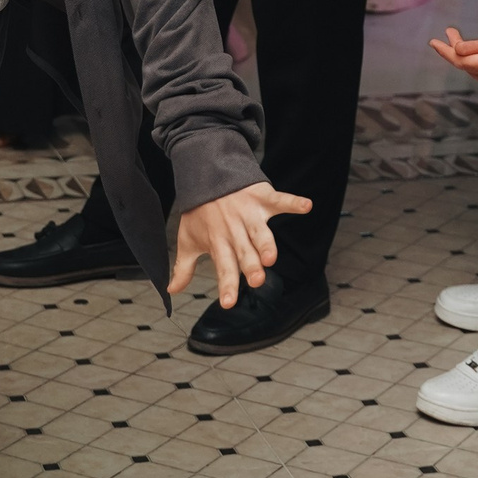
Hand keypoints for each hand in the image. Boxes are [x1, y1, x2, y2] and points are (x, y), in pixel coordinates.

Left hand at [170, 181, 314, 306]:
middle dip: (251, 266)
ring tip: (271, 256)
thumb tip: (171, 290)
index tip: (228, 303)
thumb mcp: (188, 239)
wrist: (207, 174)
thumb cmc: (199, 212)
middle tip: (257, 280)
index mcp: (218, 242)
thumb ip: (184, 268)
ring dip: (267, 243)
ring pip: (261, 233)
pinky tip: (306, 206)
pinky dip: (294, 202)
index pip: (224, 267)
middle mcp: (235, 230)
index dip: (227, 285)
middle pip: (246, 252)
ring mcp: (249, 214)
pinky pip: (280, 200)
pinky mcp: (262, 198)